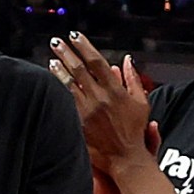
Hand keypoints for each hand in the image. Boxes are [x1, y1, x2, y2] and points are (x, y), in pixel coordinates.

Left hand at [49, 33, 153, 174]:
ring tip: (51, 59)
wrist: (126, 158)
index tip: (75, 35)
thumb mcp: (141, 103)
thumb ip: (133, 79)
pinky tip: (54, 82)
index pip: (96, 61)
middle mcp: (99, 98)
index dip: (84, 46)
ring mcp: (87, 111)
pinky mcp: (79, 123)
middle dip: (65, 53)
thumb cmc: (136, 131)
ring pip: (69, 84)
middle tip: (56, 42)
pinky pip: (67, 101)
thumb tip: (127, 60)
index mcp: (115, 90)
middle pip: (78, 69)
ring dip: (59, 69)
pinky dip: (60, 89)